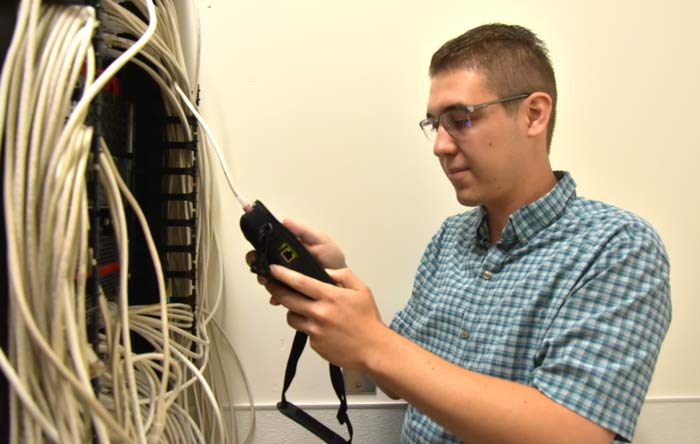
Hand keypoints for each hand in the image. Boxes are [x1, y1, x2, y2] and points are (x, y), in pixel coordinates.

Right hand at [244, 218, 345, 301]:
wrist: (341, 282)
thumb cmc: (331, 259)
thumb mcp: (320, 240)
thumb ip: (303, 231)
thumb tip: (285, 221)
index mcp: (288, 247)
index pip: (266, 242)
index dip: (257, 244)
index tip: (255, 247)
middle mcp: (283, 262)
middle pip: (261, 260)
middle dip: (256, 262)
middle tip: (260, 265)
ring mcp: (285, 278)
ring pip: (266, 277)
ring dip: (264, 279)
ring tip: (268, 282)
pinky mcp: (289, 292)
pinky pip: (277, 295)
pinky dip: (274, 296)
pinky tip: (277, 298)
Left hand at [267, 264, 385, 369]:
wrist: (372, 349)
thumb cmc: (367, 319)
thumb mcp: (362, 290)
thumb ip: (344, 275)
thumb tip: (326, 270)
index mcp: (330, 296)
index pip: (300, 282)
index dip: (283, 274)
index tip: (273, 268)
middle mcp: (319, 312)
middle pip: (287, 299)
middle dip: (276, 290)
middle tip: (271, 284)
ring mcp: (314, 330)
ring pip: (291, 316)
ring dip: (291, 310)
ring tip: (301, 308)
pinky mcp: (314, 344)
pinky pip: (303, 331)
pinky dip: (307, 326)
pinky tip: (319, 326)